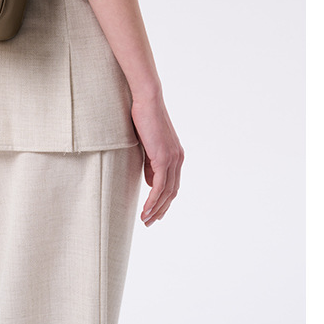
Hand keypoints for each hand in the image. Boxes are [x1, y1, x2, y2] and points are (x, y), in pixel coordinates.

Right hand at [130, 91, 183, 225]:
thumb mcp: (148, 145)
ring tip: (145, 220)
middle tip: (149, 222)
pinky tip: (146, 209)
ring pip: (166, 192)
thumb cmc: (144, 118)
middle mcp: (178, 159)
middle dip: (161, 209)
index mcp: (176, 156)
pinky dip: (153, 200)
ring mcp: (173, 159)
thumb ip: (151, 164)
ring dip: (156, 209)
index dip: (164, 201)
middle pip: (172, 192)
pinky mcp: (163, 158)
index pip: (173, 184)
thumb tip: (150, 182)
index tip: (155, 213)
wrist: (148, 100)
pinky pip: (159, 186)